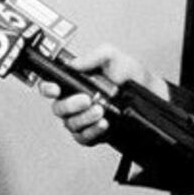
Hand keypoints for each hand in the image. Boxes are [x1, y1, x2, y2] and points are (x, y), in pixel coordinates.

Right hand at [39, 40, 154, 146]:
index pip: (50, 86)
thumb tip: (73, 64)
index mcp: (73, 82)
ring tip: (100, 110)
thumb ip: (92, 57)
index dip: (47, 88)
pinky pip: (83, 137)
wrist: (147, 92)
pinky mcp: (91, 134)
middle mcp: (73, 102)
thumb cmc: (128, 74)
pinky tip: (103, 123)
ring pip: (71, 124)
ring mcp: (81, 119)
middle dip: (71, 105)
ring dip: (85, 118)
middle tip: (87, 99)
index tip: (55, 89)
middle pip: (58, 108)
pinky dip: (92, 131)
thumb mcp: (111, 56)